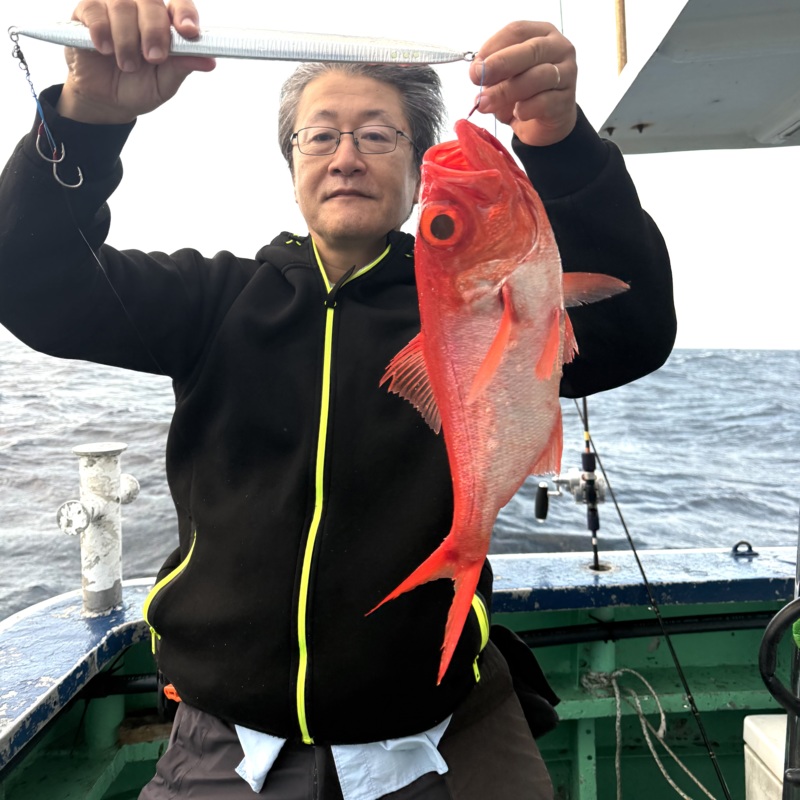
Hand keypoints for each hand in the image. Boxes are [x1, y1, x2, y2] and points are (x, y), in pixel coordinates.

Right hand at [57, 0, 215, 123]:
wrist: (105, 100)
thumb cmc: (138, 87)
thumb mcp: (164, 83)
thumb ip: (183, 67)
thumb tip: (210, 61)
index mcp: (164, 22)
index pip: (180, 5)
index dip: (185, 14)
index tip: (188, 32)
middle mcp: (140, 8)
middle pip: (150, 1)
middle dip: (154, 31)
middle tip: (153, 58)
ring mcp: (112, 6)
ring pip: (121, 4)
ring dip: (127, 39)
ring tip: (127, 65)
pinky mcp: (86, 11)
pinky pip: (93, 9)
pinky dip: (101, 30)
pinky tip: (104, 49)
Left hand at [469, 21, 576, 146]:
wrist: (544, 124)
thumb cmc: (523, 94)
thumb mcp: (503, 79)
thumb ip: (493, 72)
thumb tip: (477, 72)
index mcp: (542, 34)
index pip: (518, 31)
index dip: (494, 46)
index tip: (475, 65)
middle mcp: (559, 49)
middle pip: (531, 50)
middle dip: (501, 64)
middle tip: (477, 76)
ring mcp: (567, 74)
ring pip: (538, 76)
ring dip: (507, 91)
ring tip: (485, 103)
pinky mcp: (566, 101)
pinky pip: (545, 102)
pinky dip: (526, 108)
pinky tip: (516, 113)